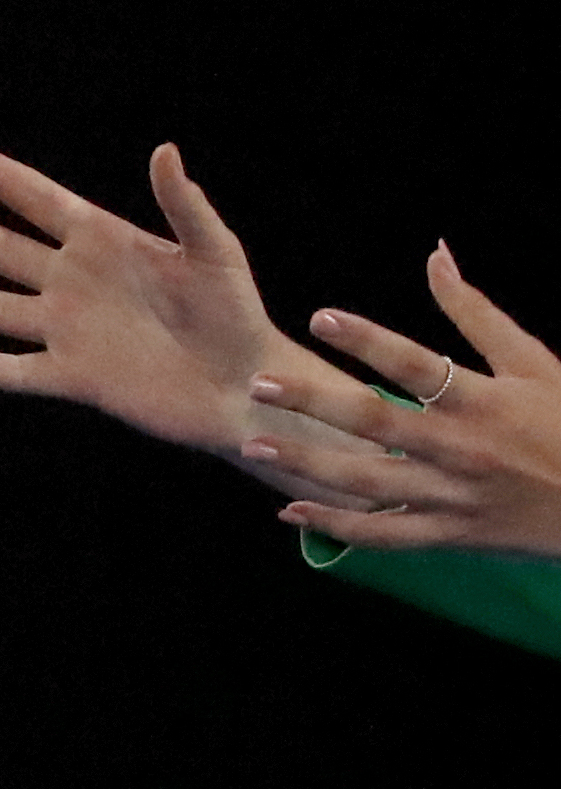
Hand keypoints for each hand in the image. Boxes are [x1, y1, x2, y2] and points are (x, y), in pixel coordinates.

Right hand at [0, 143, 371, 474]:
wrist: (246, 385)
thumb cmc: (237, 312)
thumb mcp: (215, 252)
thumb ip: (185, 205)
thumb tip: (163, 150)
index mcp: (106, 244)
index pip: (42, 203)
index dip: (2, 179)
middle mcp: (76, 283)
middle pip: (9, 254)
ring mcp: (69, 330)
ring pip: (0, 311)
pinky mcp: (72, 377)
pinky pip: (16, 370)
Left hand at [247, 244, 560, 558]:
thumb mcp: (533, 362)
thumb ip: (475, 311)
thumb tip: (434, 253)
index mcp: (485, 400)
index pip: (417, 364)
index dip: (368, 340)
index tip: (320, 316)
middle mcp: (464, 448)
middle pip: (378, 423)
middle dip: (315, 402)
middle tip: (260, 384)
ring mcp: (455, 496)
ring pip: (369, 483)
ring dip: (309, 465)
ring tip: (255, 445)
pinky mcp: (452, 534)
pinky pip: (385, 535)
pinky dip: (337, 525)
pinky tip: (291, 510)